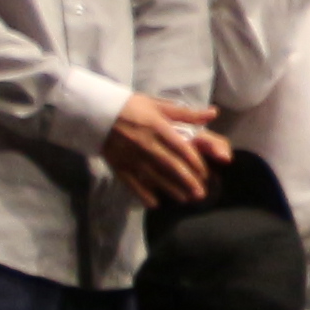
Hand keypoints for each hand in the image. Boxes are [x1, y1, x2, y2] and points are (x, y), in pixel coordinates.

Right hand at [104, 96, 221, 204]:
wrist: (97, 111)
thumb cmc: (132, 107)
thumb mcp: (159, 105)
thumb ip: (186, 114)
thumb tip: (213, 114)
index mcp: (158, 128)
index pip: (181, 148)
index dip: (195, 162)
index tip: (205, 173)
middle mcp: (147, 145)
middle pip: (171, 166)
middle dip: (187, 181)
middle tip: (200, 194)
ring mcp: (132, 157)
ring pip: (155, 177)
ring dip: (171, 189)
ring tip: (185, 199)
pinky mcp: (119, 165)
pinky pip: (132, 183)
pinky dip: (143, 194)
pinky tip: (155, 203)